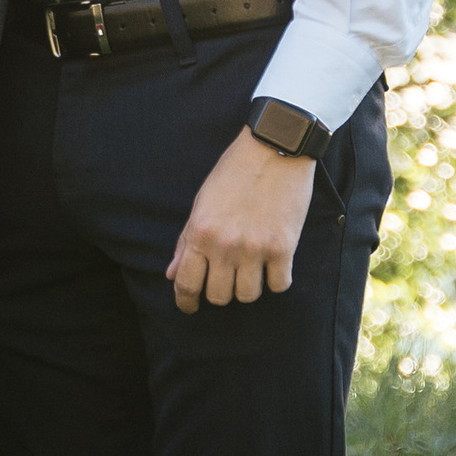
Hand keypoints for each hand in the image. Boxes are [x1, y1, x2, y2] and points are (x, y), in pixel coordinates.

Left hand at [167, 131, 315, 311]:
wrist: (275, 147)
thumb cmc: (234, 172)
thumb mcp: (202, 203)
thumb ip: (186, 241)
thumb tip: (171, 275)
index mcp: (200, 232)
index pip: (186, 283)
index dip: (185, 302)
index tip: (189, 307)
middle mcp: (225, 245)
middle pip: (219, 296)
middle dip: (220, 292)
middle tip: (227, 278)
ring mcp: (255, 248)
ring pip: (248, 296)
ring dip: (248, 287)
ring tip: (251, 269)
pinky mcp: (284, 247)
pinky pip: (278, 285)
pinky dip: (275, 280)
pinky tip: (273, 265)